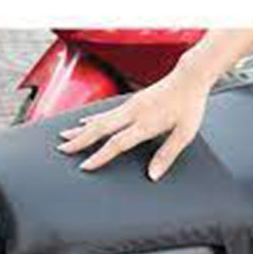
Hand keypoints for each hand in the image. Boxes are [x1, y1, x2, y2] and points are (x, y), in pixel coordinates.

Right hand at [57, 66, 211, 180]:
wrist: (189, 78)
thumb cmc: (189, 105)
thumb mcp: (185, 134)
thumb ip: (167, 155)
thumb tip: (153, 175)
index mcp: (146, 123)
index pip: (117, 143)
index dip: (100, 155)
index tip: (85, 166)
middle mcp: (133, 113)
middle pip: (100, 128)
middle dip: (79, 140)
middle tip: (63, 149)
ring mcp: (130, 106)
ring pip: (99, 119)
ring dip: (80, 129)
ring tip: (63, 136)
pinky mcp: (130, 101)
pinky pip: (105, 112)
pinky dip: (91, 119)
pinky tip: (83, 123)